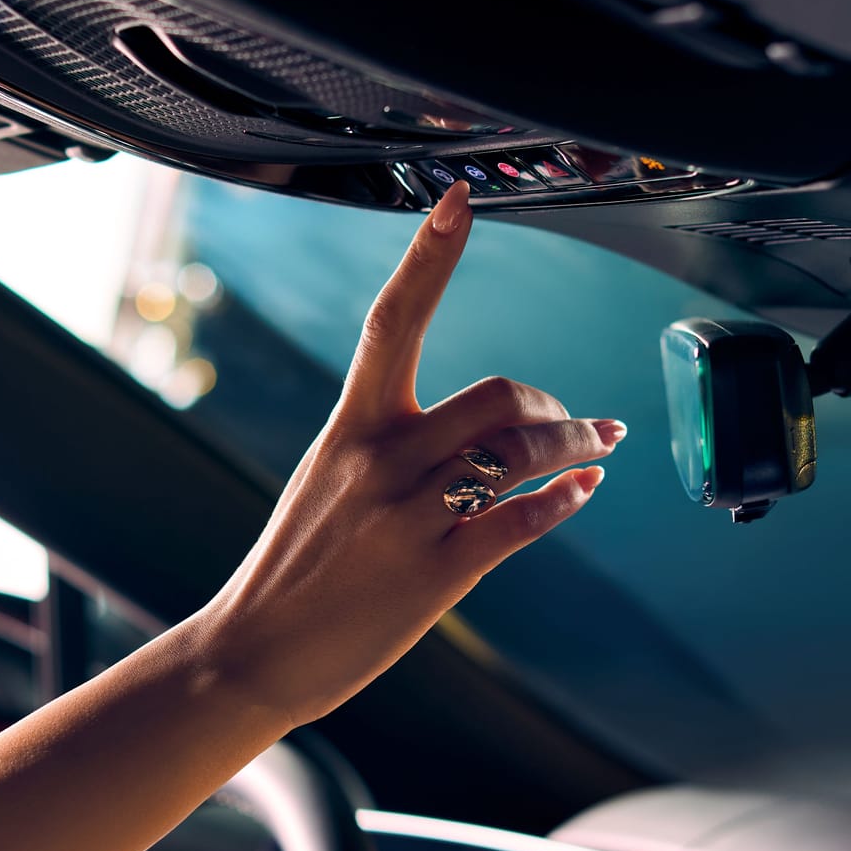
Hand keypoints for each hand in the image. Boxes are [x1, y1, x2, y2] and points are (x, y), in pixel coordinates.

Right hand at [192, 182, 625, 728]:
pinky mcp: (434, 572)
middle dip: (551, 407)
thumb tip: (469, 440)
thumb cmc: (294, 570)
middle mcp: (379, 460)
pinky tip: (581, 492)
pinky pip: (520, 520)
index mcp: (349, 428)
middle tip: (578, 426)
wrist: (253, 651)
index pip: (392, 321)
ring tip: (597, 452)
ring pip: (518, 454)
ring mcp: (408, 516)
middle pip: (495, 396)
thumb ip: (387, 451)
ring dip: (577, 447)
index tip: (458, 200)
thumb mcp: (328, 486)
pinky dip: (564, 499)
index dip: (429, 256)